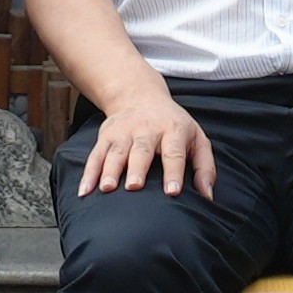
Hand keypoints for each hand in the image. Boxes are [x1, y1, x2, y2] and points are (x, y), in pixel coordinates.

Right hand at [77, 96, 217, 198]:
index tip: (172, 192)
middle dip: (137, 168)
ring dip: (110, 170)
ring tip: (107, 189)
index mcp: (173, 130)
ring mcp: (124, 132)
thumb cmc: (173, 126)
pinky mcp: (106, 136)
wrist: (140, 96)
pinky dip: (89, 173)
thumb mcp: (196, 138)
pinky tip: (85, 191)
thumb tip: (207, 196)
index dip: (173, 172)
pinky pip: (95, 155)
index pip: (174, 152)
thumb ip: (204, 167)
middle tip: (134, 187)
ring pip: (116, 151)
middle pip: (142, 150)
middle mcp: (147, 129)